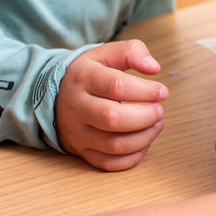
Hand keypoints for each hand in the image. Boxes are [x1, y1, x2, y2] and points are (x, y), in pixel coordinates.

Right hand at [56, 40, 167, 171]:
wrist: (53, 97)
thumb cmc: (89, 75)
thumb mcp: (105, 54)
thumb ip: (131, 51)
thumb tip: (153, 67)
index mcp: (83, 78)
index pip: (116, 85)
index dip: (145, 90)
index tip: (162, 92)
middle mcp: (77, 107)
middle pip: (113, 118)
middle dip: (145, 116)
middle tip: (159, 110)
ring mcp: (78, 132)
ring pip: (113, 144)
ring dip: (144, 137)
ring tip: (156, 125)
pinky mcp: (82, 151)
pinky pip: (109, 163)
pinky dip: (132, 157)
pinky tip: (144, 142)